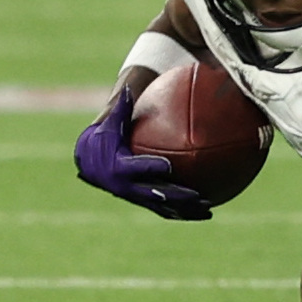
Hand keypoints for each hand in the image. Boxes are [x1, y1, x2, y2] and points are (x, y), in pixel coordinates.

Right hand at [73, 83, 210, 220]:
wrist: (93, 162)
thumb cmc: (105, 137)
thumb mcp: (110, 122)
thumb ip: (120, 107)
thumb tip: (128, 88)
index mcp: (117, 167)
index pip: (134, 169)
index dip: (149, 168)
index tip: (167, 166)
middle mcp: (126, 186)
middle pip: (153, 193)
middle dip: (174, 195)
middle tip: (196, 195)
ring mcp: (136, 197)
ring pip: (162, 206)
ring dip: (184, 210)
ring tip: (208, 209)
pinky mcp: (145, 201)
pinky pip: (166, 209)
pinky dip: (185, 213)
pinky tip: (206, 213)